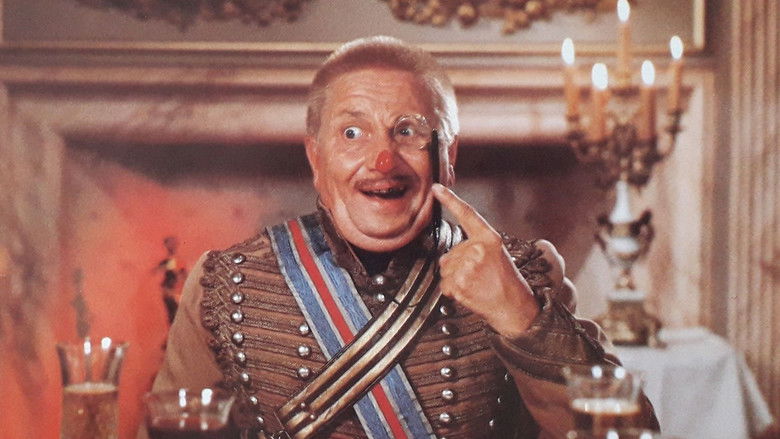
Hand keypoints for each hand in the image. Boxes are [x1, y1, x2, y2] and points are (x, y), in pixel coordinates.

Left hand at [432, 183, 550, 336]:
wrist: (514, 306)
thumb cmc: (506, 281)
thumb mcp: (496, 254)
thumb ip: (474, 247)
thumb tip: (448, 256)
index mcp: (489, 238)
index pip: (467, 214)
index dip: (450, 200)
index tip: (437, 189)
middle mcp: (477, 249)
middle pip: (451, 252)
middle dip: (459, 264)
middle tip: (479, 275)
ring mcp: (467, 266)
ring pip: (446, 269)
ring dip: (456, 278)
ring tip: (476, 283)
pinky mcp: (459, 283)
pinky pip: (445, 284)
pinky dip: (453, 291)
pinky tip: (470, 292)